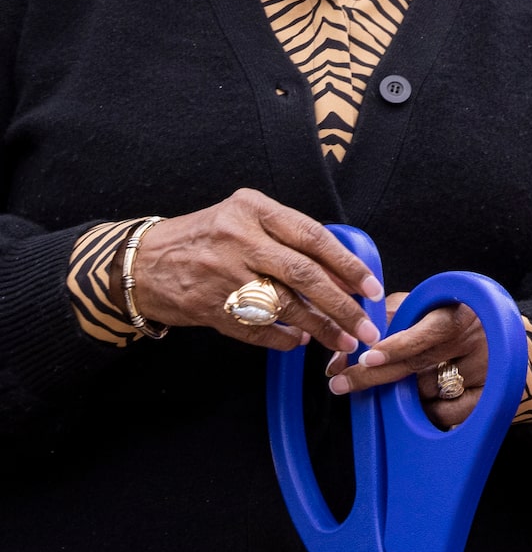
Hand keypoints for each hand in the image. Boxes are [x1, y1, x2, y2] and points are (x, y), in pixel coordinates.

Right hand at [128, 187, 382, 353]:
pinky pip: (256, 329)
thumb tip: (341, 273)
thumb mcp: (243, 218)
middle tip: (367, 326)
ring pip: (283, 306)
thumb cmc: (205, 238)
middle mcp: (238, 239)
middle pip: (303, 275)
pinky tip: (300, 341)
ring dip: (319, 327)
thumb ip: (287, 237)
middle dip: (342, 305)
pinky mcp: (209, 307)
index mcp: (253, 210)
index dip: (347, 265)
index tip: (371, 288)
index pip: (312, 238)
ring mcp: (221, 275)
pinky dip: (282, 338)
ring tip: (344, 341)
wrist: (139, 263)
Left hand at [328, 291, 498, 429]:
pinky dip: (429, 411)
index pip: (428, 330)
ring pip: (427, 390)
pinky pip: (447, 413)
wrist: (502, 343)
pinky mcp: (490, 395)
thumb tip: (340, 358)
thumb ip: (382, 325)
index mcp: (458, 312)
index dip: (397, 345)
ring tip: (411, 381)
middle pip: (419, 364)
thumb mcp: (421, 311)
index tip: (367, 358)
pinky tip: (428, 400)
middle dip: (375, 376)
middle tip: (342, 384)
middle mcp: (476, 338)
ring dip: (407, 391)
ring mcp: (486, 368)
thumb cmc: (448, 325)